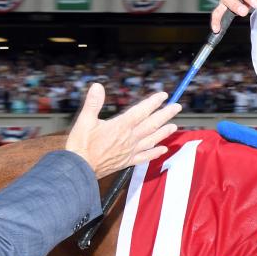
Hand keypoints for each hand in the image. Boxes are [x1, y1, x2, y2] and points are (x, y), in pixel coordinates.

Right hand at [65, 84, 180, 178]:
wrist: (79, 169)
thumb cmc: (80, 145)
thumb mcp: (84, 120)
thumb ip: (93, 103)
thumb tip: (98, 86)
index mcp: (120, 126)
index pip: (141, 111)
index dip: (153, 102)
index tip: (164, 95)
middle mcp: (129, 138)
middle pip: (151, 124)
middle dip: (165, 114)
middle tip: (177, 107)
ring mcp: (130, 151)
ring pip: (152, 140)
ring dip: (164, 132)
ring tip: (174, 126)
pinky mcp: (127, 162)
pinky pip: (145, 157)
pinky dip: (155, 153)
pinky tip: (163, 150)